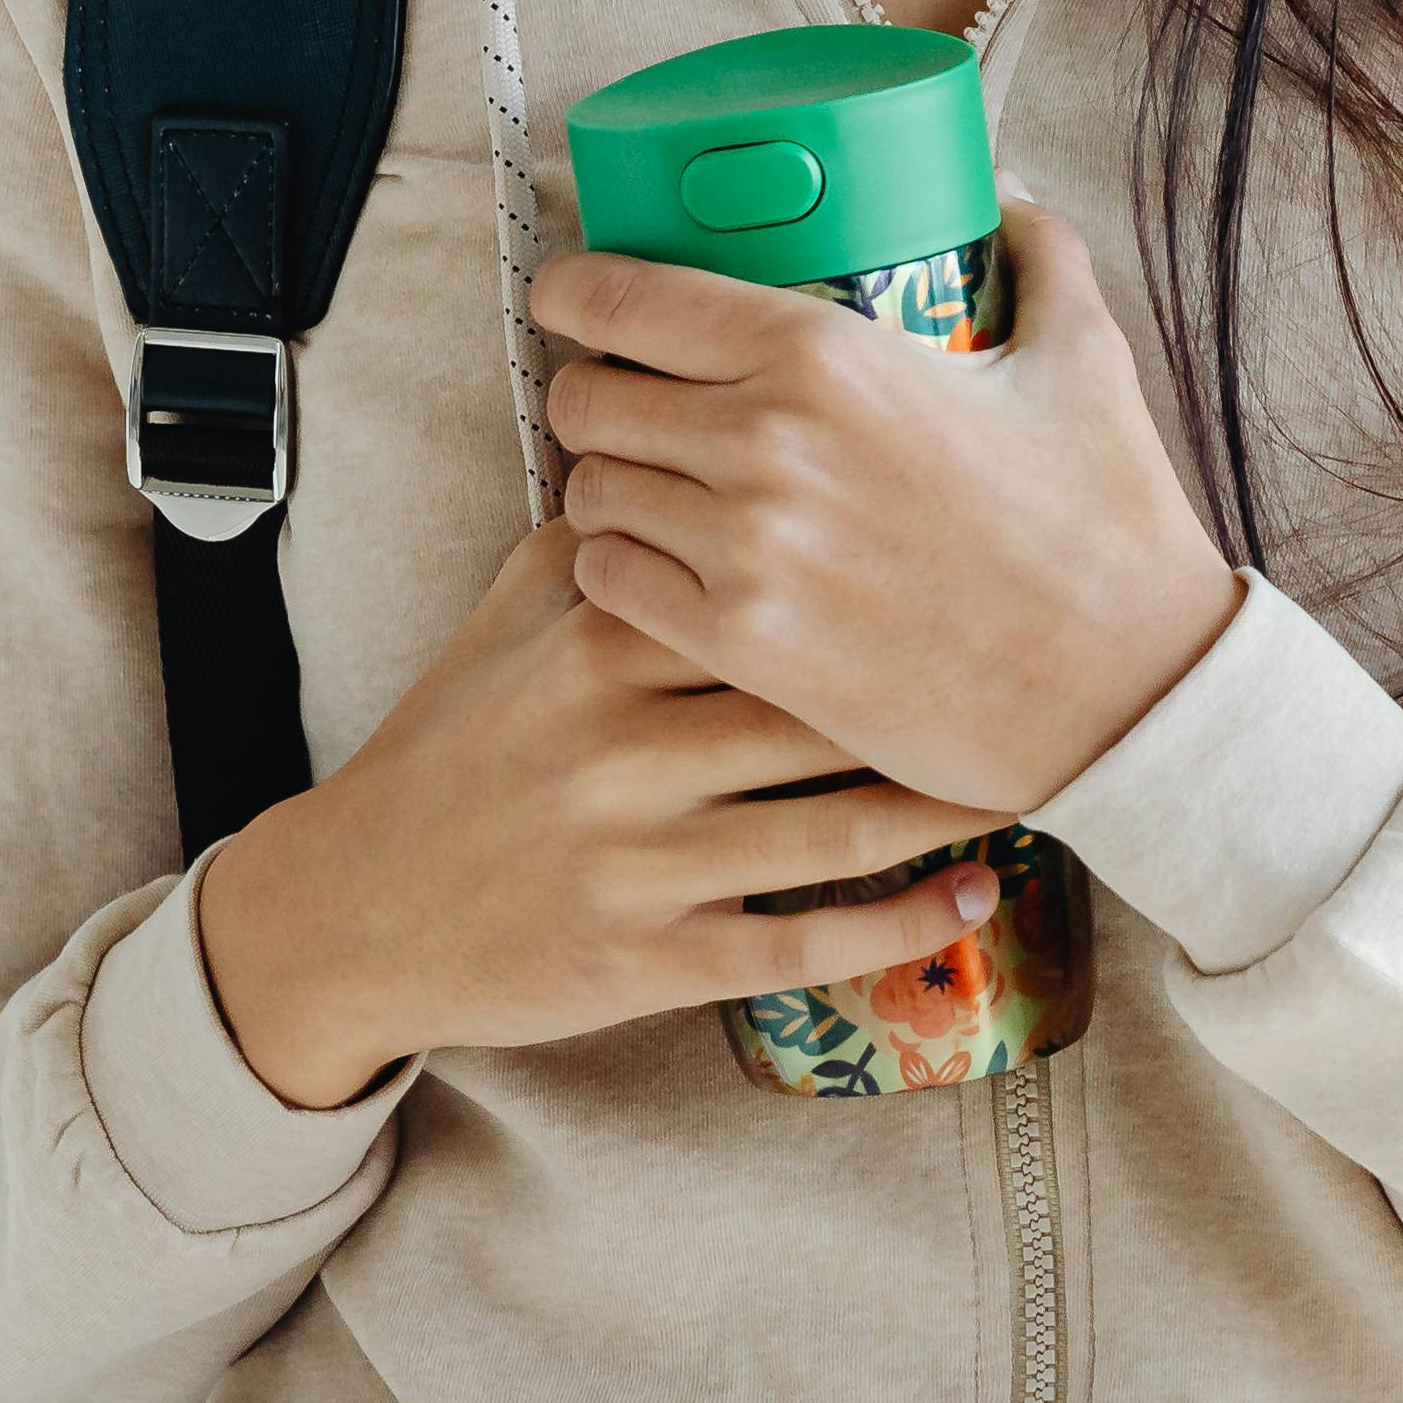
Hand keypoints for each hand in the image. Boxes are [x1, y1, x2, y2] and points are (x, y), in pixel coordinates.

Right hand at [189, 515, 1016, 1113]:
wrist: (357, 910)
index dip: (877, 567)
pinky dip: (904, 927)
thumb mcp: (506, 624)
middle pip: (820, 703)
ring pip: (835, 830)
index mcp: (600, 648)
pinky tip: (979, 897)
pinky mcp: (654, 960)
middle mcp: (626, 751)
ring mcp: (644, 863)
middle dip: (938, 684)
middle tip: (1045, 662)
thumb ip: (602, 539)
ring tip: (1040, 774)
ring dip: (948, 806)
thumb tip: (695, 441)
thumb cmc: (450, 750)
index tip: (973, 546)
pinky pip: (805, 944)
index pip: (761, 584)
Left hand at [528, 193, 1245, 821]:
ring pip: (590, 492)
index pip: (631, 298)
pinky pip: (608, 586)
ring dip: (607, 483)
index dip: (577, 293)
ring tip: (648, 486)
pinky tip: (659, 563)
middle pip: (588, 396)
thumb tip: (1005, 188)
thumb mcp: (1082, 357)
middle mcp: (764, 441)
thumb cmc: (1104, 520)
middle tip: (627, 401)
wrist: (1128, 687)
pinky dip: (618, 568)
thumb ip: (1039, 252)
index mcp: (825, 351)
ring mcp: (745, 550)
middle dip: (594, 392)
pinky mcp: (742, 646)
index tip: (570, 296)